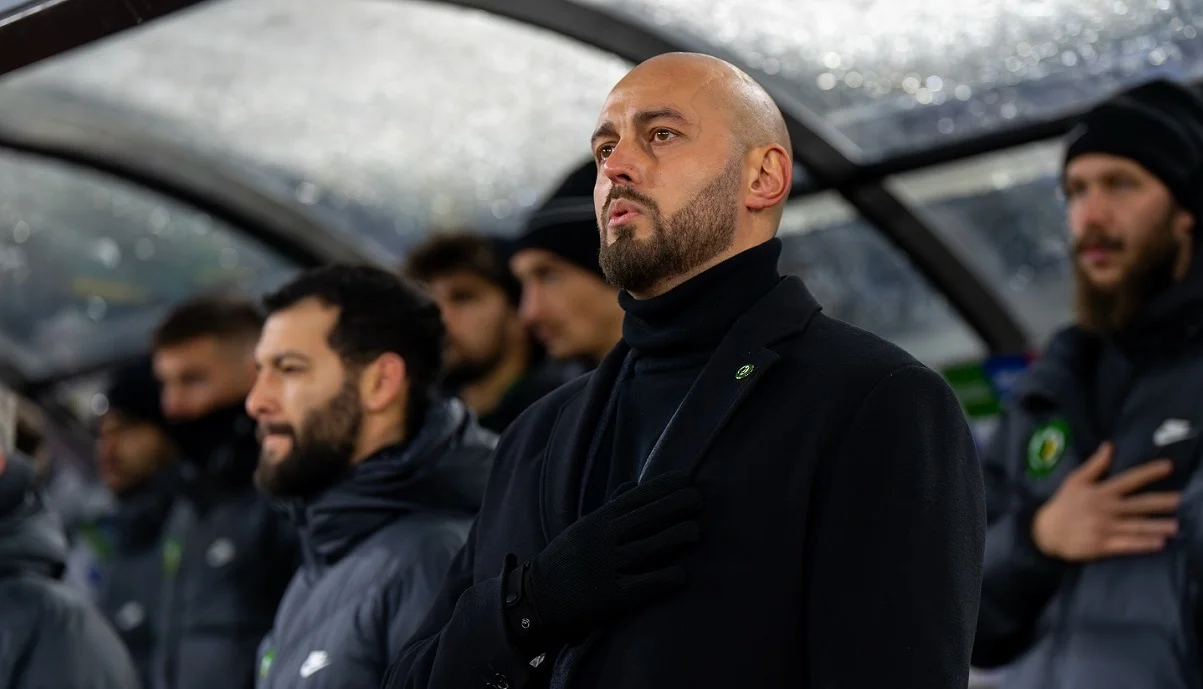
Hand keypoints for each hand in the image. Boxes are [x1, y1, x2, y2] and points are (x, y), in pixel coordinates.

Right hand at [513, 470, 701, 650]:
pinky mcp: (610, 597)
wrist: (537, 601)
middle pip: (644, 518)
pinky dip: (664, 578)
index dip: (662, 486)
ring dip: (675, 537)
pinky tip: (682, 574)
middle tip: (699, 499)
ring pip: (647, 547)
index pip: (634, 498)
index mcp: (597, 522)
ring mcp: (606, 568)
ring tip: (697, 531)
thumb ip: (610, 507)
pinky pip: (643, 585)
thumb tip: (634, 483)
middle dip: (674, 505)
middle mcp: (601, 540)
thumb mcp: (583, 528)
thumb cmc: (566, 561)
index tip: (686, 478)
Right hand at [1032, 442, 1180, 560]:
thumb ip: (1095, 464)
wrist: (1046, 531)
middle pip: (1137, 504)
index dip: (1149, 473)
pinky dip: (1142, 544)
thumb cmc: (1064, 504)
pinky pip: (1127, 544)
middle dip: (1159, 502)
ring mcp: (1105, 528)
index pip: (1129, 480)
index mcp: (1101, 492)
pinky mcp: (1103, 545)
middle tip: (1180, 500)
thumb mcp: (1075, 480)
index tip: (1168, 467)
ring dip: (1156, 526)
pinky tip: (1158, 543)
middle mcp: (1106, 509)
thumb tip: (1109, 445)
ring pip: (1136, 526)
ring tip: (1175, 526)